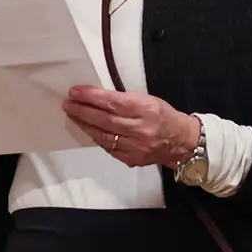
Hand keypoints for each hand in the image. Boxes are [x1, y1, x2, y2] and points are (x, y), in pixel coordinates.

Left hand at [64, 86, 199, 168]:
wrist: (183, 142)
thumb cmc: (163, 116)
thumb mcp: (147, 100)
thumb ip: (123, 100)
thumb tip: (95, 98)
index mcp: (146, 110)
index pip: (112, 102)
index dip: (90, 97)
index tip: (74, 92)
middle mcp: (141, 129)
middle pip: (104, 120)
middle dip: (82, 111)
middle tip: (68, 104)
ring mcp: (136, 146)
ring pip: (103, 136)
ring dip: (85, 125)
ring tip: (73, 115)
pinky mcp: (132, 159)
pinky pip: (108, 147)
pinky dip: (97, 137)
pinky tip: (89, 129)